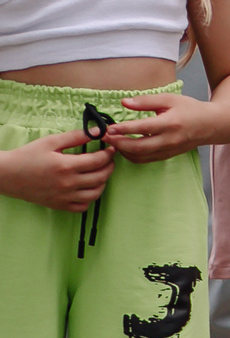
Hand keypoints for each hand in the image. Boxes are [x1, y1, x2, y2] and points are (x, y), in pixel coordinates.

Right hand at [0, 129, 114, 211]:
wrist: (7, 174)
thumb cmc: (27, 156)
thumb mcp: (51, 141)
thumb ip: (76, 136)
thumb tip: (97, 131)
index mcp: (66, 166)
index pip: (98, 161)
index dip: (108, 154)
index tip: (111, 148)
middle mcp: (67, 184)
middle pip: (101, 177)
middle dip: (109, 167)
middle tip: (109, 160)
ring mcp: (64, 197)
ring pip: (95, 194)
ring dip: (103, 183)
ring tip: (101, 173)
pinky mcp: (59, 205)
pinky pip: (82, 207)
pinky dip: (90, 199)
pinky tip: (87, 188)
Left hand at [105, 94, 216, 162]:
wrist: (211, 125)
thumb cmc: (190, 109)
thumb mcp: (170, 99)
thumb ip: (146, 101)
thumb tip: (124, 103)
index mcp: (171, 123)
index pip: (142, 128)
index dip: (123, 129)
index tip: (108, 128)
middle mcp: (170, 140)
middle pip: (139, 147)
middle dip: (118, 143)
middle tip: (104, 137)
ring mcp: (169, 150)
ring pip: (140, 156)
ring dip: (123, 151)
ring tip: (112, 142)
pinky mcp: (168, 156)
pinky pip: (145, 159)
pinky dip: (132, 155)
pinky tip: (124, 147)